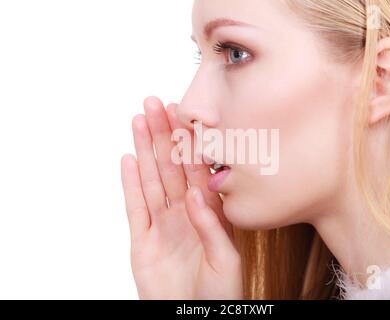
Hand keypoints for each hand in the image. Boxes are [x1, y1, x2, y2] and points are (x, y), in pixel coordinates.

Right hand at [120, 97, 242, 298]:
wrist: (192, 318)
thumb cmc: (218, 294)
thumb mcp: (226, 259)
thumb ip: (212, 225)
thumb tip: (196, 193)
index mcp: (207, 213)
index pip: (195, 169)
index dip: (188, 142)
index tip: (182, 115)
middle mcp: (183, 213)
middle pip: (170, 166)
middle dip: (162, 135)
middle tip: (153, 104)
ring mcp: (161, 224)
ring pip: (151, 179)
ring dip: (144, 150)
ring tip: (138, 120)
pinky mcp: (141, 240)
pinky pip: (134, 207)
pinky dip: (130, 184)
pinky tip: (128, 159)